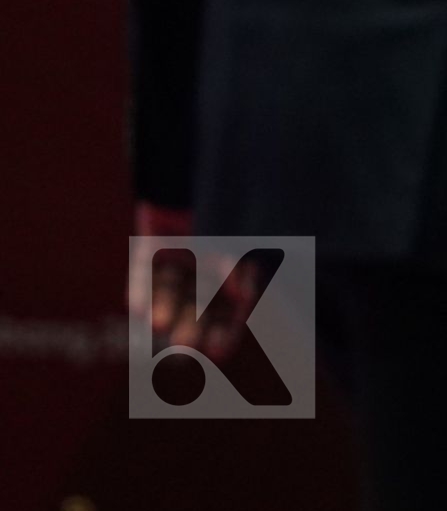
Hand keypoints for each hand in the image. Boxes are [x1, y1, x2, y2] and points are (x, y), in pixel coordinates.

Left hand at [129, 201, 263, 362]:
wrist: (200, 157)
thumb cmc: (237, 192)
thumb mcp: (247, 231)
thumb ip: (244, 260)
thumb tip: (242, 295)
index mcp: (241, 265)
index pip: (234, 306)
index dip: (226, 330)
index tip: (217, 353)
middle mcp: (210, 263)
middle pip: (200, 303)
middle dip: (193, 324)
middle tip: (186, 346)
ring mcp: (181, 252)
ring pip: (172, 289)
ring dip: (166, 308)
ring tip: (160, 325)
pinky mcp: (154, 240)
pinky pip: (145, 269)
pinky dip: (141, 288)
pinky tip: (137, 309)